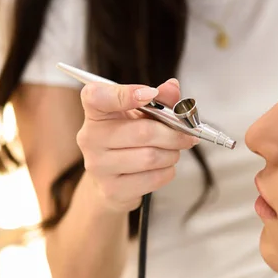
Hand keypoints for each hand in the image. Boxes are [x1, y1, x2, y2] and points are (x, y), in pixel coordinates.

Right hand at [77, 79, 198, 211]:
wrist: (113, 179)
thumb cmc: (127, 138)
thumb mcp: (140, 114)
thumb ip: (159, 99)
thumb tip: (172, 87)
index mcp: (95, 112)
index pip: (97, 97)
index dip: (125, 94)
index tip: (151, 94)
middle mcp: (90, 138)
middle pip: (143, 132)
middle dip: (173, 133)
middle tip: (187, 134)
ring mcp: (98, 166)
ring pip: (151, 157)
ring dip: (172, 153)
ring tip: (173, 150)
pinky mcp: (112, 189)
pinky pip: (153, 178)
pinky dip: (167, 171)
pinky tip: (163, 166)